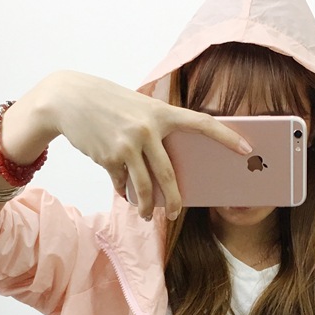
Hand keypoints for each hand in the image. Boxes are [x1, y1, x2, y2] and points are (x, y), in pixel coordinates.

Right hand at [12, 71, 251, 219]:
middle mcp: (147, 130)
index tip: (247, 149)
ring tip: (146, 216)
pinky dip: (123, 190)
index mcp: (161, 113)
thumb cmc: (108, 102)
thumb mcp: (137, 105)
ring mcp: (127, 145)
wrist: (66, 98)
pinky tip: (123, 192)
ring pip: (144, 187)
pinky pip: (122, 182)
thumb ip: (156, 127)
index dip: (226, 137)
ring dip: (146, 206)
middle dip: (173, 200)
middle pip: (168, 176)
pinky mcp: (109, 157)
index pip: (201, 124)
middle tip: (174, 214)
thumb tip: (166, 167)